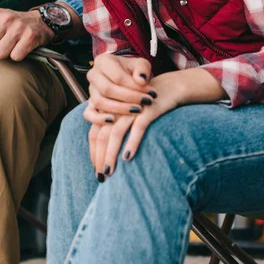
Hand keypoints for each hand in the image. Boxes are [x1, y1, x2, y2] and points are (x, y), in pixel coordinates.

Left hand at [0, 8, 53, 60]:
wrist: (40, 22)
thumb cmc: (11, 26)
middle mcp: (5, 19)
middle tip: (1, 46)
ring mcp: (19, 28)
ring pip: (0, 54)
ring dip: (5, 55)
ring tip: (11, 47)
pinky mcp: (30, 37)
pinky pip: (16, 57)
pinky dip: (17, 56)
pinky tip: (21, 49)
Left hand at [84, 68, 225, 178]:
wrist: (169, 87)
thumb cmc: (145, 106)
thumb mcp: (128, 116)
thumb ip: (116, 130)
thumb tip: (108, 156)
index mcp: (109, 110)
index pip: (94, 133)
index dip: (93, 152)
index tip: (96, 169)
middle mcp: (116, 109)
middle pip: (101, 135)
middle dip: (100, 157)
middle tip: (101, 177)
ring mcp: (131, 108)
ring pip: (115, 133)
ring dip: (111, 154)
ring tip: (109, 171)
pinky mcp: (148, 109)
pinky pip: (138, 127)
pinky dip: (132, 142)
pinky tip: (128, 157)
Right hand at [87, 54, 158, 115]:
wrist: (125, 77)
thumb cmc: (133, 71)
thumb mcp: (141, 64)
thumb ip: (142, 70)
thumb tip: (141, 81)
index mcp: (103, 61)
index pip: (117, 76)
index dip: (135, 87)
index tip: (151, 93)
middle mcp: (93, 75)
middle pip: (107, 89)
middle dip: (129, 98)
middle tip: (147, 102)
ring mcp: (90, 90)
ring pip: (99, 102)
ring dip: (119, 108)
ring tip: (137, 110)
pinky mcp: (89, 104)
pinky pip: (88, 114)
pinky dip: (98, 119)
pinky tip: (112, 121)